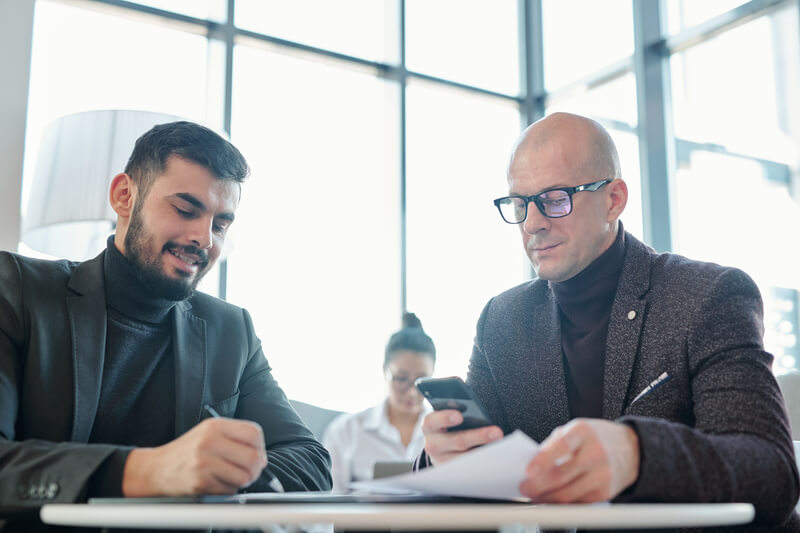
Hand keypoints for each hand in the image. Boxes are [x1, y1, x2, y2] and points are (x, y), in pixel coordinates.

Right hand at [122, 418, 266, 495]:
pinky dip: (227, 490)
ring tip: (229, 477)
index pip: (254, 433)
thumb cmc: (187, 452)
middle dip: (255, 469)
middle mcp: (209, 441)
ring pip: (244, 477)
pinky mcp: (200, 482)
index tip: (256, 454)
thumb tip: (262, 457)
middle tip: (248, 472)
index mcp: (215, 426)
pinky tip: (215, 484)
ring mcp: (204, 462)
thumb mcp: (208, 434)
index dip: (260, 447)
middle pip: (253, 457)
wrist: (155, 469)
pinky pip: (229, 490)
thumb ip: (235, 439)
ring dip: (241, 482)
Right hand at [421, 409, 502, 464]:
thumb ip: (457, 413)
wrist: (441, 449)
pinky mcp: (453, 474)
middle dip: (479, 436)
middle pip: (457, 441)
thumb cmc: (449, 427)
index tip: (460, 416)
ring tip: (502, 450)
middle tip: (497, 433)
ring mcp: (442, 461)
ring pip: (465, 460)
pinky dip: (483, 466)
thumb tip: (477, 412)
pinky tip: (496, 461)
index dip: (445, 418)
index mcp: (430, 425)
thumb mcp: (446, 418)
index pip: (433, 420)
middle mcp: (433, 444)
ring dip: (485, 454)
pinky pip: (469, 471)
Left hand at [519, 419, 639, 502]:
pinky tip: (552, 500)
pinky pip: (578, 502)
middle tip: (525, 488)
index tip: (528, 471)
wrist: (631, 448)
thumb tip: (532, 462)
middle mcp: (595, 452)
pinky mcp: (606, 492)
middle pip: (562, 475)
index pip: (562, 446)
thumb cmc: (596, 437)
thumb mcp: (575, 430)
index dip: (544, 460)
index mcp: (583, 432)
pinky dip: (562, 504)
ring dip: (547, 498)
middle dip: (538, 485)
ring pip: (569, 494)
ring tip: (534, 496)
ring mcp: (602, 474)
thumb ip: (554, 443)